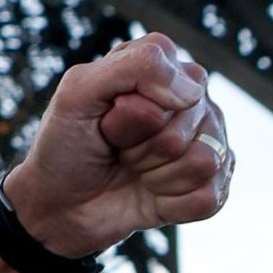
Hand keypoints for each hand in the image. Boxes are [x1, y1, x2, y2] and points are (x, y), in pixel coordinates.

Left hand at [10, 33, 231, 257]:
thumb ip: (132, 67)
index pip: (177, 79)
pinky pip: (207, 196)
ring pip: (204, 159)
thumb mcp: (78, 93)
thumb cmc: (67, 145)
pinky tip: (151, 195)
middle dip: (142, 143)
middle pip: (193, 119)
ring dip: (155, 174)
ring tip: (134, 169)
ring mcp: (208, 144)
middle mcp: (193, 103)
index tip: (106, 118)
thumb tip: (192, 91)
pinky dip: (168, 202)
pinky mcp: (212, 186)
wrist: (61, 205)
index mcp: (163, 70)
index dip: (133, 107)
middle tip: (118, 148)